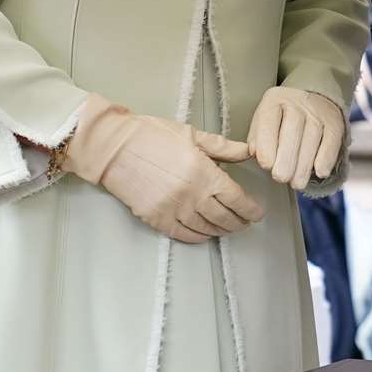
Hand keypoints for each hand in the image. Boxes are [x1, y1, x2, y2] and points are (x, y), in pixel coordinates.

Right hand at [62, 94, 264, 242]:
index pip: (236, 199)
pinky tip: (205, 234)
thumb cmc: (154, 136)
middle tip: (245, 222)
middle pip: (224, 218)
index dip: (250, 210)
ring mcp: (173, 210)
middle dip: (239, 222)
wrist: (114, 148)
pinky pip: (183, 234)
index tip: (257, 213)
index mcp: (204, 173)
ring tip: (229, 228)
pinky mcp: (156, 219)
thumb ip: (223, 148)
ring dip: (221, 231)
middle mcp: (192, 196)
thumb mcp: (192, 135)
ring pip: (205, 228)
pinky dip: (198, 237)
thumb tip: (249, 152)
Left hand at [248, 86, 345, 189]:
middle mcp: (298, 102)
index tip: (266, 166)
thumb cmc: (282, 117)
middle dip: (286, 159)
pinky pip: (332, 141)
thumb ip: (257, 137)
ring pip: (312, 139)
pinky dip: (326, 158)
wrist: (313, 98)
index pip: (269, 123)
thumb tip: (254, 154)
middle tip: (281, 178)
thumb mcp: (264, 120)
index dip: (267, 147)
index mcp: (274, 101)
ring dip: (304, 165)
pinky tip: (320, 173)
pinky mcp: (335, 122)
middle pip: (293, 131)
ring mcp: (318, 111)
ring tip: (297, 183)